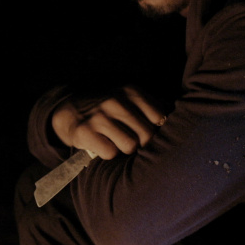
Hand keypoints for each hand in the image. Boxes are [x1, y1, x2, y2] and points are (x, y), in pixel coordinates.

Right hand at [51, 85, 167, 159]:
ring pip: (130, 145)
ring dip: (124, 149)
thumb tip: (177, 125)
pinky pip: (110, 153)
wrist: (67, 109)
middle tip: (132, 142)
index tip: (149, 133)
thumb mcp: (127, 99)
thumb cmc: (106, 109)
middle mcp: (116, 101)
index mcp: (130, 91)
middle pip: (147, 134)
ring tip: (116, 142)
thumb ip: (150, 108)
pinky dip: (108, 153)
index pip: (159, 117)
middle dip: (142, 143)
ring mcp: (100, 116)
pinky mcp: (85, 131)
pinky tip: (101, 145)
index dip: (157, 130)